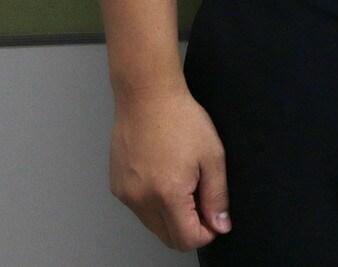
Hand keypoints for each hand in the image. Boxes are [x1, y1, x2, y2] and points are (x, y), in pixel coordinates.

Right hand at [109, 82, 229, 250]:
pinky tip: (164, 175)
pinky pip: (139, 208)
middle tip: (202, 199)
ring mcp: (126, 195)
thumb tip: (220, 225)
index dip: (206, 234)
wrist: (147, 97)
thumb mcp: (212, 155)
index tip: (215, 221)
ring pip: (152, 224)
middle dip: (189, 228)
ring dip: (171, 216)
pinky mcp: (117, 187)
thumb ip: (217, 195)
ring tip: (183, 180)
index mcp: (168, 194)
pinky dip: (154, 203)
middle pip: (168, 237)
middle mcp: (142, 200)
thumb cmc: (180, 118)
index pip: (186, 239)